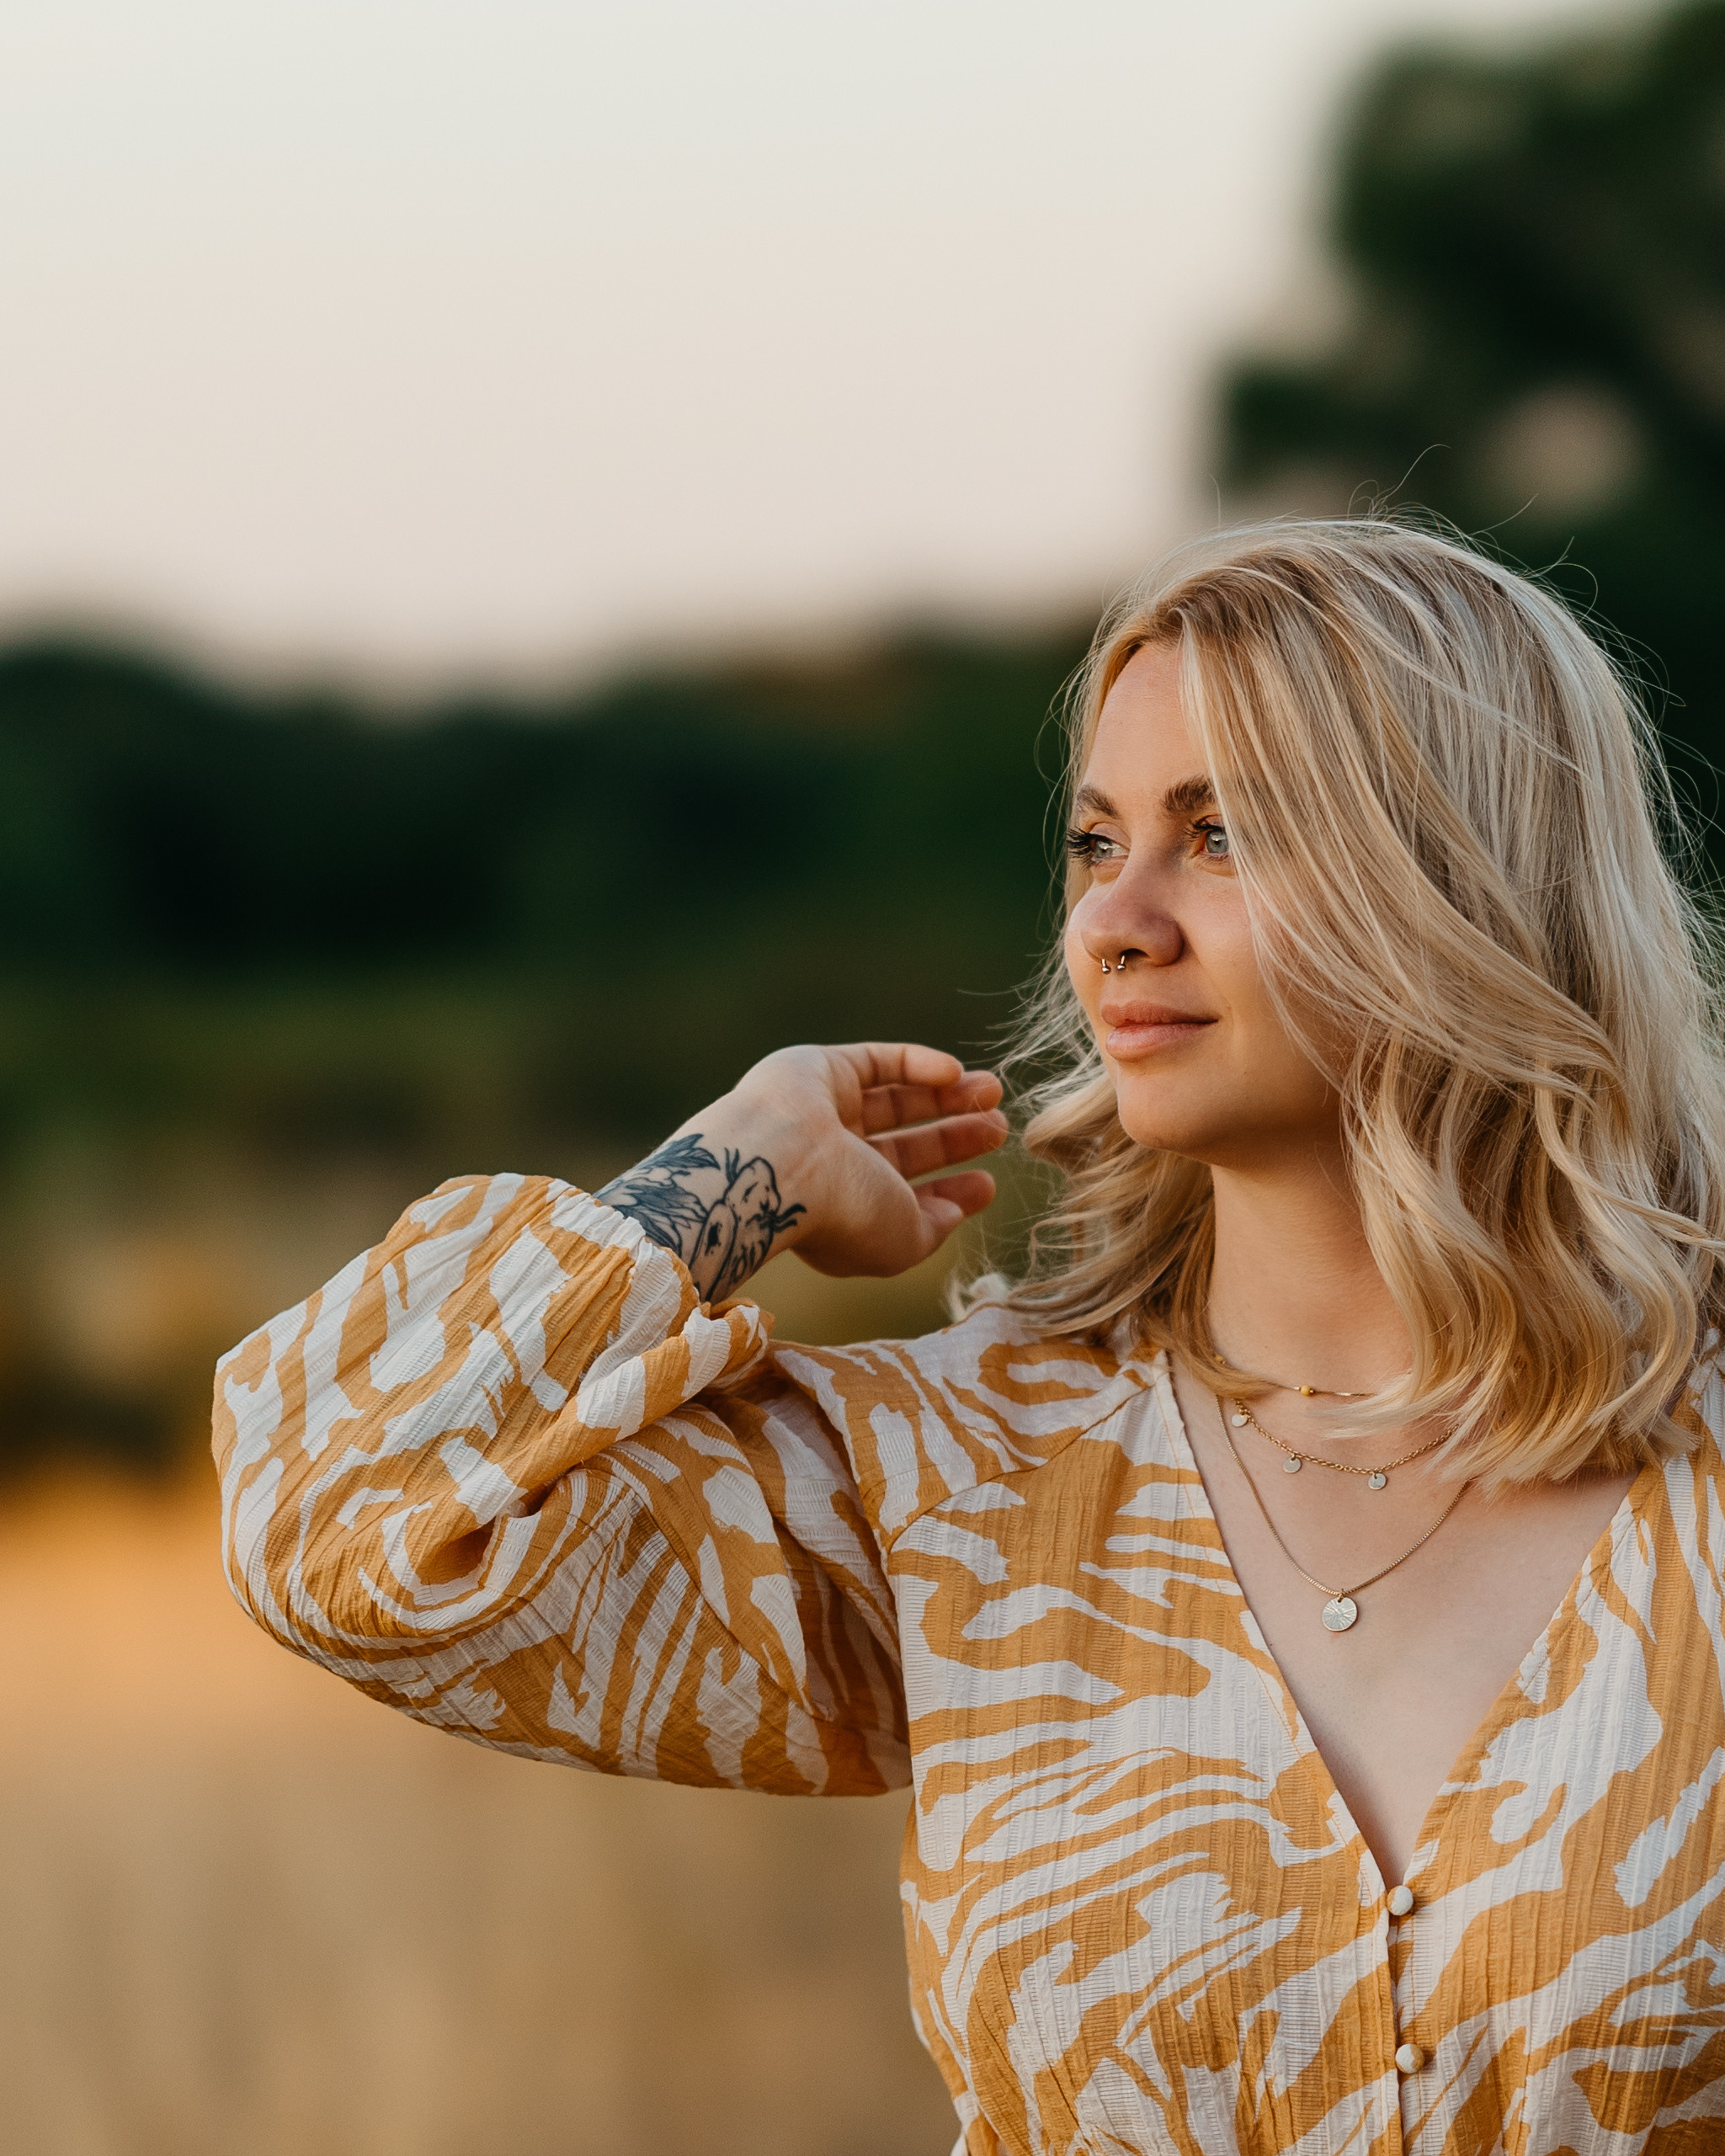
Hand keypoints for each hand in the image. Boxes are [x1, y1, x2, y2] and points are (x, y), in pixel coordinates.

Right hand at [596, 1042, 1006, 1299]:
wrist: (782, 1164)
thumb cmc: (844, 1214)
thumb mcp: (903, 1241)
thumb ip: (933, 1227)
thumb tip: (955, 1207)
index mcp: (846, 1207)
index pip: (904, 1195)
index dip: (949, 1190)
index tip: (988, 1183)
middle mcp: (833, 1161)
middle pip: (905, 1144)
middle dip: (954, 1137)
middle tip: (998, 1129)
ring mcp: (825, 1112)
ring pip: (897, 1097)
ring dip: (948, 1094)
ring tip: (993, 1092)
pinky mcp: (821, 1068)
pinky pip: (879, 1060)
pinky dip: (919, 1064)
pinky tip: (955, 1072)